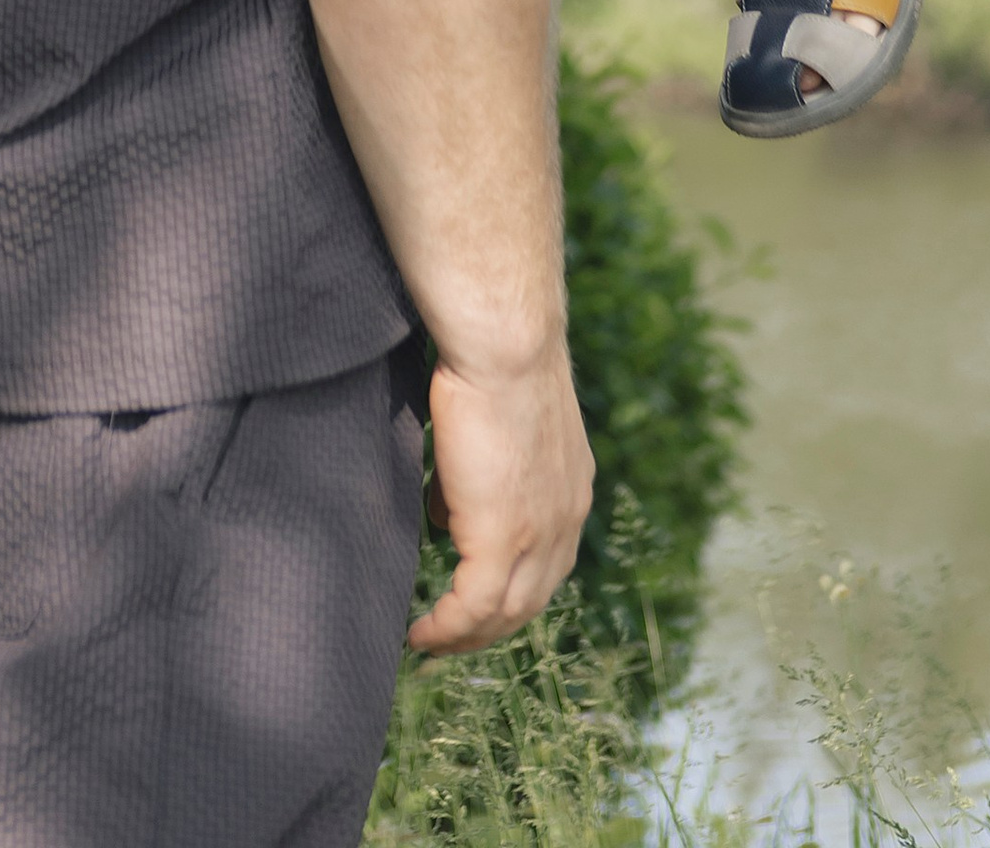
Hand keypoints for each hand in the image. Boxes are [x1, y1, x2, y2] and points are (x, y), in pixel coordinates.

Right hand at [405, 351, 593, 653]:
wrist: (506, 345)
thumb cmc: (494, 360)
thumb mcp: (495, 426)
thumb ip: (478, 473)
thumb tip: (445, 511)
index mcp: (570, 493)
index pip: (545, 563)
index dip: (510, 589)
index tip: (472, 601)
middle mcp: (565, 523)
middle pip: (529, 602)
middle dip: (488, 628)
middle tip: (449, 639)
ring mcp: (538, 535)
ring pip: (503, 614)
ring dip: (464, 637)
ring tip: (429, 643)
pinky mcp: (502, 538)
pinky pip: (471, 606)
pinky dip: (445, 629)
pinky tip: (418, 634)